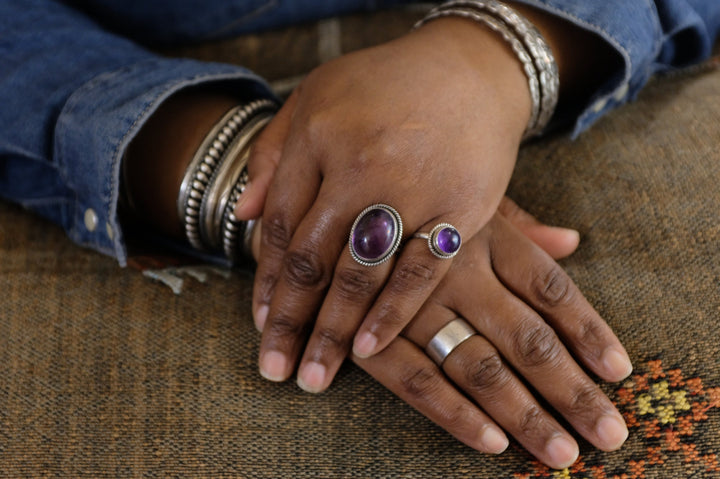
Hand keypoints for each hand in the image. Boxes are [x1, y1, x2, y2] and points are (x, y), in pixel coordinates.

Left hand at [236, 17, 533, 389]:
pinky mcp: (461, 207)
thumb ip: (273, 154)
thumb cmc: (383, 84)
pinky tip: (368, 349)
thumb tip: (242, 214)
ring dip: (334, 332)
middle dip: (292, 321)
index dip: (268, 281)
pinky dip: (393, 312)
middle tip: (275, 370)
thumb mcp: (313, 97)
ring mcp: (413, 188)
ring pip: (361, 274)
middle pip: (315, 259)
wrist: (472, 67)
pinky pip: (421, 269)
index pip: (283, 226)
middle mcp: (361, 165)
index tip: (260, 325)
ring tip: (313, 377)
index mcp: (319, 137)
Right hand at [351, 212, 631, 468]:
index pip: (549, 286)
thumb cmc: (402, 196)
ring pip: (478, 365)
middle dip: (570, 390)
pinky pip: (416, 379)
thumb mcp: (458, 195)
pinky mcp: (368, 333)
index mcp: (482, 231)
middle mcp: (454, 268)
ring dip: (522, 413)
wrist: (321, 197)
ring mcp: (410, 304)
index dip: (587, 330)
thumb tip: (571, 240)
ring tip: (561, 454)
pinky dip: (454, 413)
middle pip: (525, 337)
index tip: (618, 371)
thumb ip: (517, 222)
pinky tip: (491, 442)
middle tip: (607, 434)